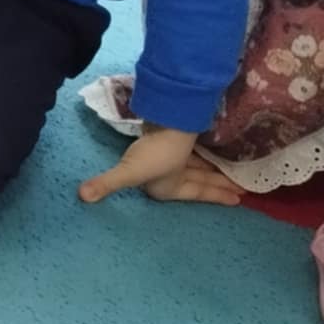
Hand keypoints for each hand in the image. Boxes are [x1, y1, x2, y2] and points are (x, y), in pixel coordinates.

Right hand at [79, 127, 236, 204]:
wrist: (159, 124)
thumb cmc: (152, 152)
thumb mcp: (130, 172)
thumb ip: (107, 184)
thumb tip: (79, 195)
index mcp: (165, 184)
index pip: (195, 193)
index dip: (215, 196)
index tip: (238, 199)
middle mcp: (170, 172)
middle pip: (200, 181)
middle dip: (219, 185)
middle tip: (244, 189)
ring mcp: (173, 159)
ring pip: (200, 169)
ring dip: (214, 173)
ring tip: (235, 175)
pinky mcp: (176, 146)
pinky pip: (197, 158)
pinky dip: (207, 160)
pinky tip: (216, 158)